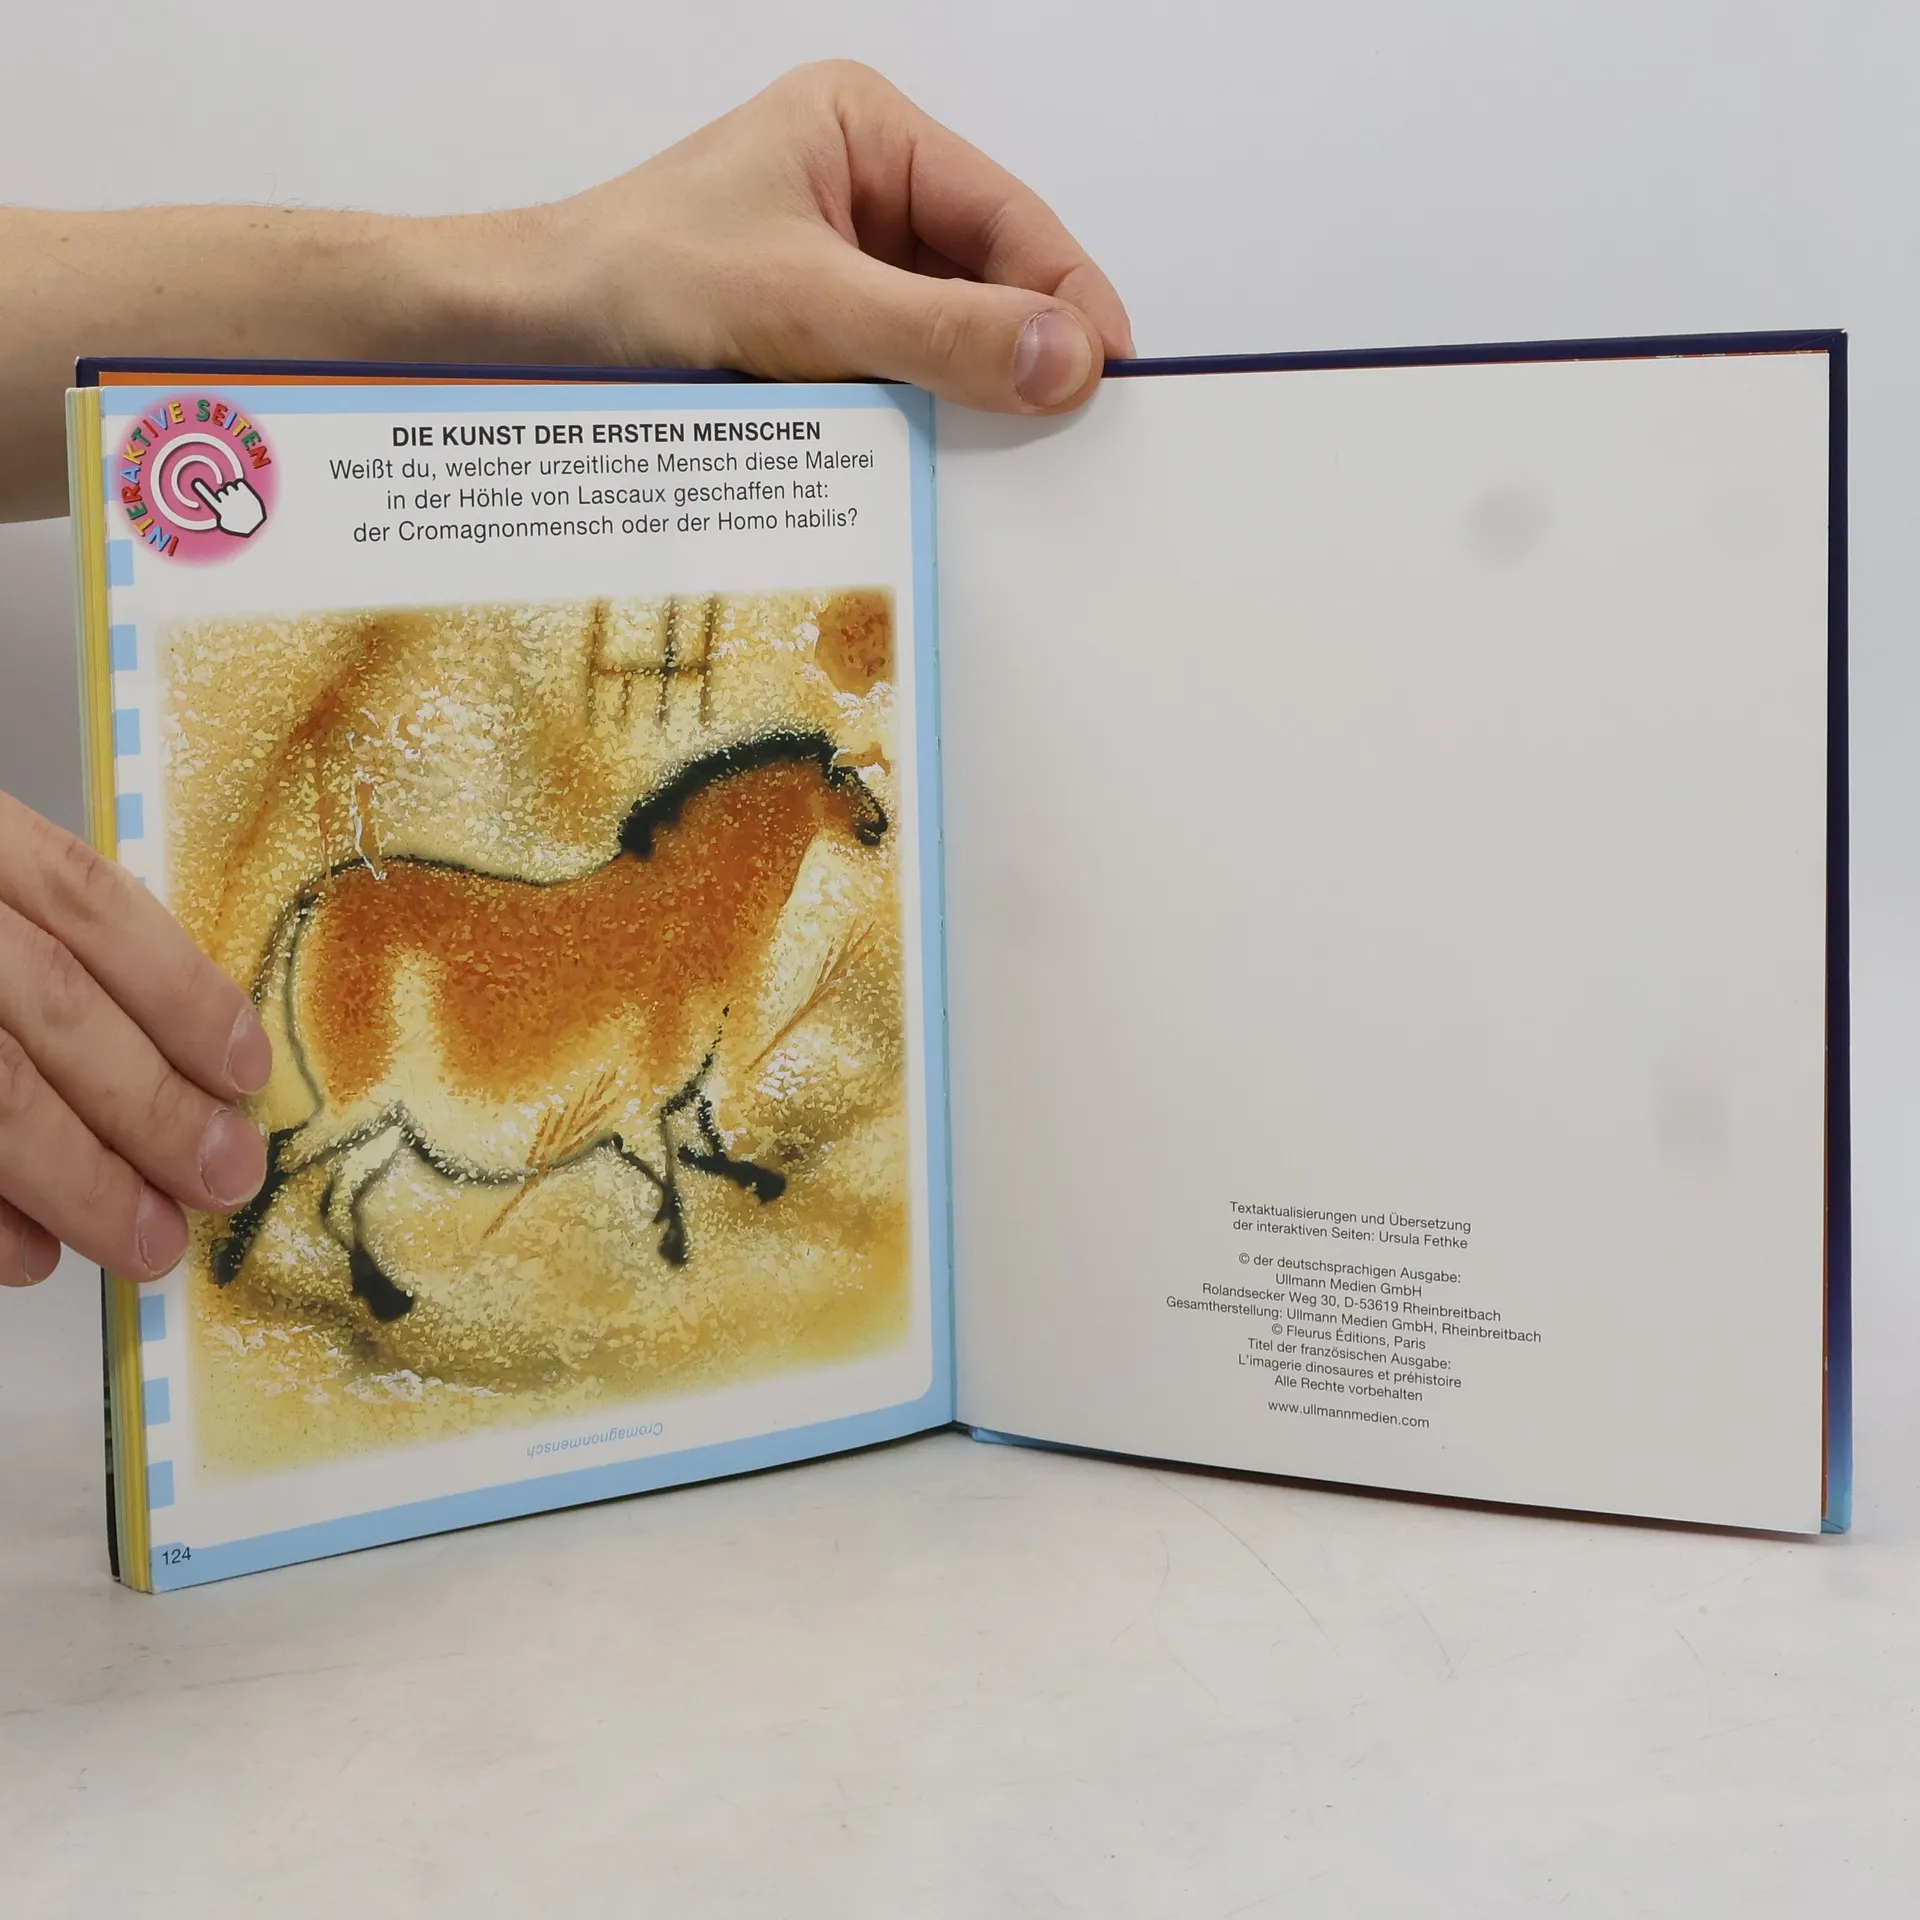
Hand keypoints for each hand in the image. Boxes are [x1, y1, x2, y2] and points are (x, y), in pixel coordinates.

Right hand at [0, 792, 268, 1285]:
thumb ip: (53, 947)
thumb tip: (192, 1068)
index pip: (88, 900)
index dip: (181, 991)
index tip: (245, 1073)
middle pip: (48, 1005)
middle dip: (151, 1107)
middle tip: (222, 1179)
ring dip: (79, 1181)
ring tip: (148, 1241)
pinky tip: (29, 1255)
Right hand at [190, 475, 267, 536]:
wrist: (259, 522)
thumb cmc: (242, 525)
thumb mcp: (228, 524)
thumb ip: (219, 516)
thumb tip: (214, 512)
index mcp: (222, 510)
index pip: (208, 497)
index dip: (201, 489)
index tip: (195, 481)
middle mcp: (228, 501)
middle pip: (221, 492)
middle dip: (225, 496)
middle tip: (232, 503)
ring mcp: (237, 495)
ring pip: (229, 486)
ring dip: (232, 492)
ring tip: (239, 501)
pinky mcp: (246, 491)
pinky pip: (239, 483)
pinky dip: (240, 487)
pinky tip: (243, 495)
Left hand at [502, 62, 1134, 413]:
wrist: (525, 338)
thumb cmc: (631, 280)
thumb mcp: (803, 305)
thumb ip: (940, 333)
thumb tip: (1066, 359)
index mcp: (868, 132)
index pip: (1009, 215)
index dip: (1068, 297)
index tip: (1110, 377)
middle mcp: (864, 190)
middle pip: (988, 278)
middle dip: (1020, 352)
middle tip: (1067, 435)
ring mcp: (843, 265)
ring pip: (948, 335)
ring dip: (967, 393)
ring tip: (1000, 455)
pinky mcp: (820, 334)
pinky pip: (901, 375)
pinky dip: (921, 417)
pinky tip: (935, 458)